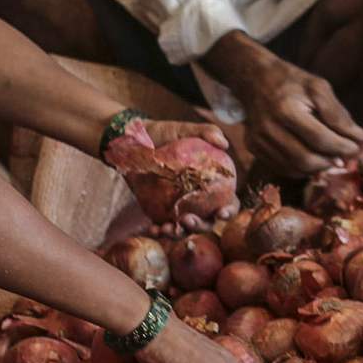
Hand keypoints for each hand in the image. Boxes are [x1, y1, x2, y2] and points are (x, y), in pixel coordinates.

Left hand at [104, 117, 239, 230]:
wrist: (133, 141)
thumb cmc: (164, 134)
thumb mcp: (183, 129)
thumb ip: (205, 132)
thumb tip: (225, 144)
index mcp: (211, 184)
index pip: (228, 201)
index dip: (229, 211)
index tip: (222, 213)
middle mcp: (198, 200)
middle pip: (207, 221)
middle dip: (201, 226)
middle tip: (189, 220)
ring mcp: (179, 208)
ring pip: (184, 228)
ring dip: (179, 233)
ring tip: (168, 228)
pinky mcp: (160, 212)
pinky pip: (162, 226)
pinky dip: (159, 231)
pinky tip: (153, 229)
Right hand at [228, 53, 362, 180]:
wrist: (255, 80)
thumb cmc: (292, 82)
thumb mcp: (318, 87)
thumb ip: (338, 114)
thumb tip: (360, 138)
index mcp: (286, 109)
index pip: (319, 139)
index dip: (342, 147)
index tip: (356, 147)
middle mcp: (268, 128)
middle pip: (306, 159)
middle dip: (331, 161)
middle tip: (345, 157)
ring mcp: (258, 141)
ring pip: (295, 168)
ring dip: (318, 168)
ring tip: (331, 158)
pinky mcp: (254, 148)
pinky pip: (283, 168)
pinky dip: (303, 169)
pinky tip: (314, 159)